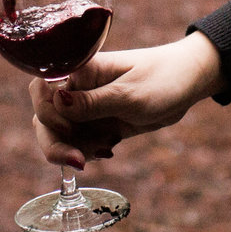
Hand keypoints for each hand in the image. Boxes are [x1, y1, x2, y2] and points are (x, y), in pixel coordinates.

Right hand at [32, 34, 223, 169]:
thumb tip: (56, 102)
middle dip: (56, 143)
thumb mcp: (130, 96)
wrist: (188, 84)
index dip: (48, 114)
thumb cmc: (163, 79)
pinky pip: (77, 142)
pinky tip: (110, 149)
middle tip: (79, 162)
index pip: (42, 91)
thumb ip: (93, 103)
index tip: (69, 129)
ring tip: (106, 149)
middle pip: (44, 117)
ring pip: (58, 134)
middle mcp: (77, 87)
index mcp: (80, 69)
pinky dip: (86, 152)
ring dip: (73, 150)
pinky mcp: (95, 121)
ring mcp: (85, 106)